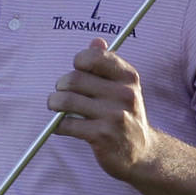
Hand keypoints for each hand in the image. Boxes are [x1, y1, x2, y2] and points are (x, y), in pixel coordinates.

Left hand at [47, 38, 157, 181]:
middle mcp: (124, 94)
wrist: (141, 153)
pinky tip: (62, 127)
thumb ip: (107, 63)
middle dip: (61, 86)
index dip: (78, 63)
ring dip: (55, 104)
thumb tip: (96, 41)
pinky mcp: (102, 136)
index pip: (93, 57)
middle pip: (74, 79)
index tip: (77, 72)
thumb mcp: (123, 87)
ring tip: (56, 107)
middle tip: (61, 93)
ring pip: (66, 101)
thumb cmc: (125, 115)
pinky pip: (67, 124)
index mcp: (128, 78)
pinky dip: (58, 125)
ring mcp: (114, 116)